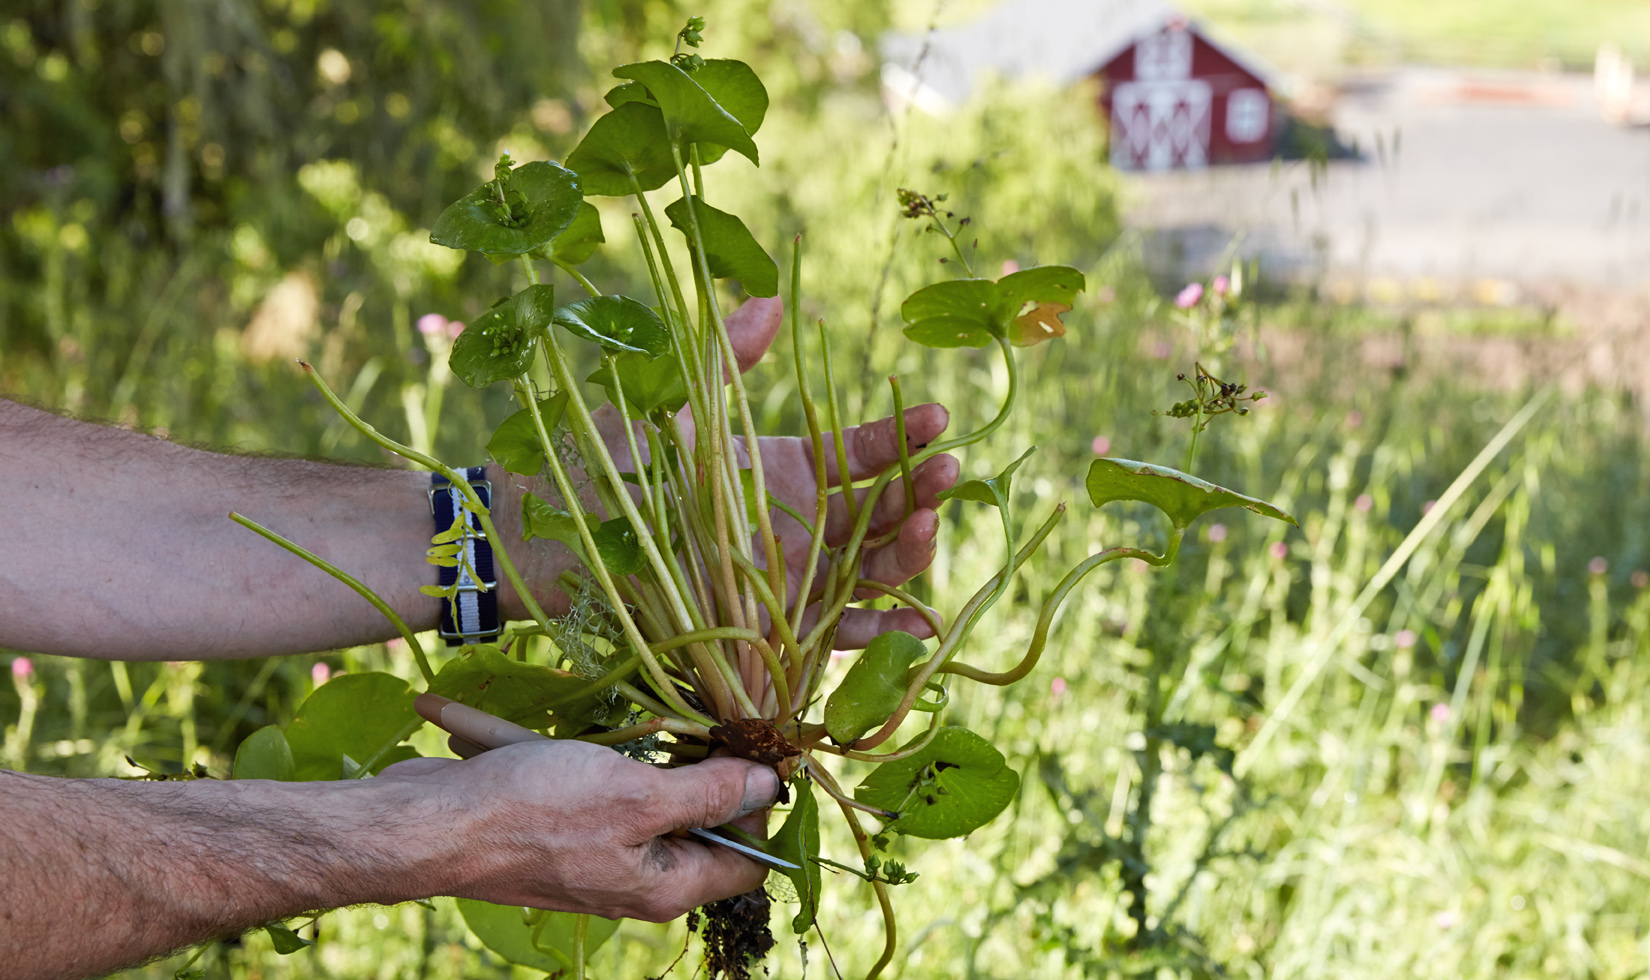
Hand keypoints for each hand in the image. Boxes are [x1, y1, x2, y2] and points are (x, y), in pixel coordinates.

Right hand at [377, 743, 779, 918]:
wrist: (426, 827)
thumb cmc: (534, 813)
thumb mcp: (637, 796)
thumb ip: (709, 792)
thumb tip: (771, 785)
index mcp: (665, 884)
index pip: (748, 859)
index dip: (766, 807)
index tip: (765, 746)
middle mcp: (632, 875)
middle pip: (694, 819)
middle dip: (701, 762)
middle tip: (710, 704)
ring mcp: (588, 849)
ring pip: (629, 790)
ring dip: (625, 745)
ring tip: (635, 698)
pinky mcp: (546, 823)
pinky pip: (563, 779)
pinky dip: (546, 748)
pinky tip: (511, 720)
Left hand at [495, 297, 957, 647]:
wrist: (547, 538)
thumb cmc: (605, 464)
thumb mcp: (672, 403)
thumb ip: (725, 356)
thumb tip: (776, 296)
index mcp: (786, 469)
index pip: (861, 453)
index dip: (902, 437)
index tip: (938, 418)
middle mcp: (798, 527)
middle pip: (878, 513)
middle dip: (919, 493)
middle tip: (945, 475)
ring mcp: (789, 581)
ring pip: (868, 570)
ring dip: (907, 555)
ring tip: (929, 531)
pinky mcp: (771, 631)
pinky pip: (833, 635)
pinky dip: (877, 633)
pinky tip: (916, 626)